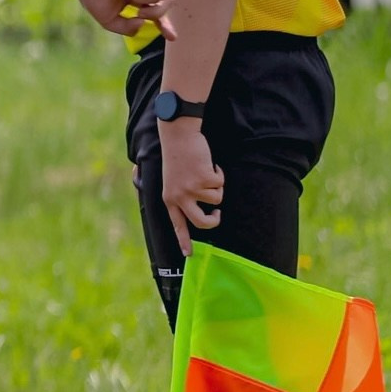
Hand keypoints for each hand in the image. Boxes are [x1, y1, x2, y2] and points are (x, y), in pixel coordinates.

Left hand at [158, 120, 223, 255]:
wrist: (178, 136)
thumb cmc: (177, 157)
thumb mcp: (171, 180)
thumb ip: (179, 194)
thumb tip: (188, 206)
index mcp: (170, 199)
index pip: (177, 225)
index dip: (185, 240)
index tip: (190, 255)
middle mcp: (179, 197)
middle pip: (202, 223)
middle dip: (214, 220)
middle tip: (217, 213)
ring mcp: (192, 189)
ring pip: (217, 200)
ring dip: (216, 186)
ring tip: (205, 172)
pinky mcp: (204, 179)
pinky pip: (221, 184)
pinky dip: (219, 173)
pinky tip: (209, 164)